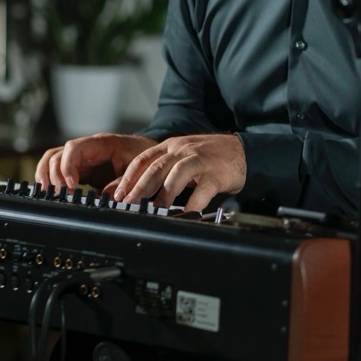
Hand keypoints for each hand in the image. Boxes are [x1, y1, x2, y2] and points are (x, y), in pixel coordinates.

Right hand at [37, 133, 157, 191]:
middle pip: (58, 155)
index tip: (72, 185)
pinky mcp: (80, 168)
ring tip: (47, 192)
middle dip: (55, 175)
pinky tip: (49, 191)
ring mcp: (81, 157)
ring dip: (46, 175)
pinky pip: (58, 169)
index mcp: (100, 143)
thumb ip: (122, 182)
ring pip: (53, 160)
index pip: (73, 148)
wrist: (147, 152)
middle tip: (62, 194)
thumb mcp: (137, 167)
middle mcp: (86, 148)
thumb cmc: (142, 154)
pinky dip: (50, 178)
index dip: (67, 166)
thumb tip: (108, 197)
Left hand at [110, 133, 246, 211]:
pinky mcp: (217, 173)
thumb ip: (160, 170)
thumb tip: (132, 191)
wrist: (242, 151)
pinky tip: (186, 214)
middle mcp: (184, 150)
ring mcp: (201, 160)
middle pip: (157, 167)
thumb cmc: (208, 157)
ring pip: (177, 174)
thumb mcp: (181, 157)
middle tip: (129, 205)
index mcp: (171, 146)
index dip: (128, 178)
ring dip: (165, 194)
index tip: (117, 195)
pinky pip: (203, 189)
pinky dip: (193, 203)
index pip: (143, 159)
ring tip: (157, 210)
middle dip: (140, 187)